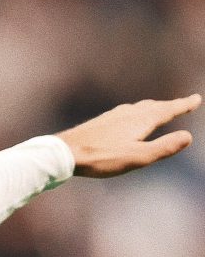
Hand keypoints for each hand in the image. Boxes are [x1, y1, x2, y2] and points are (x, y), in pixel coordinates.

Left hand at [56, 94, 200, 177]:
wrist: (64, 153)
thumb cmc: (101, 157)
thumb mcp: (137, 157)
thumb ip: (163, 147)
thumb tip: (188, 137)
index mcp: (140, 120)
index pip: (167, 110)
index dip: (183, 105)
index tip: (196, 98)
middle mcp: (127, 114)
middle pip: (153, 107)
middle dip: (169, 105)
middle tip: (182, 103)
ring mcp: (111, 117)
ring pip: (137, 109)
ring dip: (151, 108)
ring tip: (156, 109)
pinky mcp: (99, 123)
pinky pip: (123, 114)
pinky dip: (134, 113)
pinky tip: (125, 120)